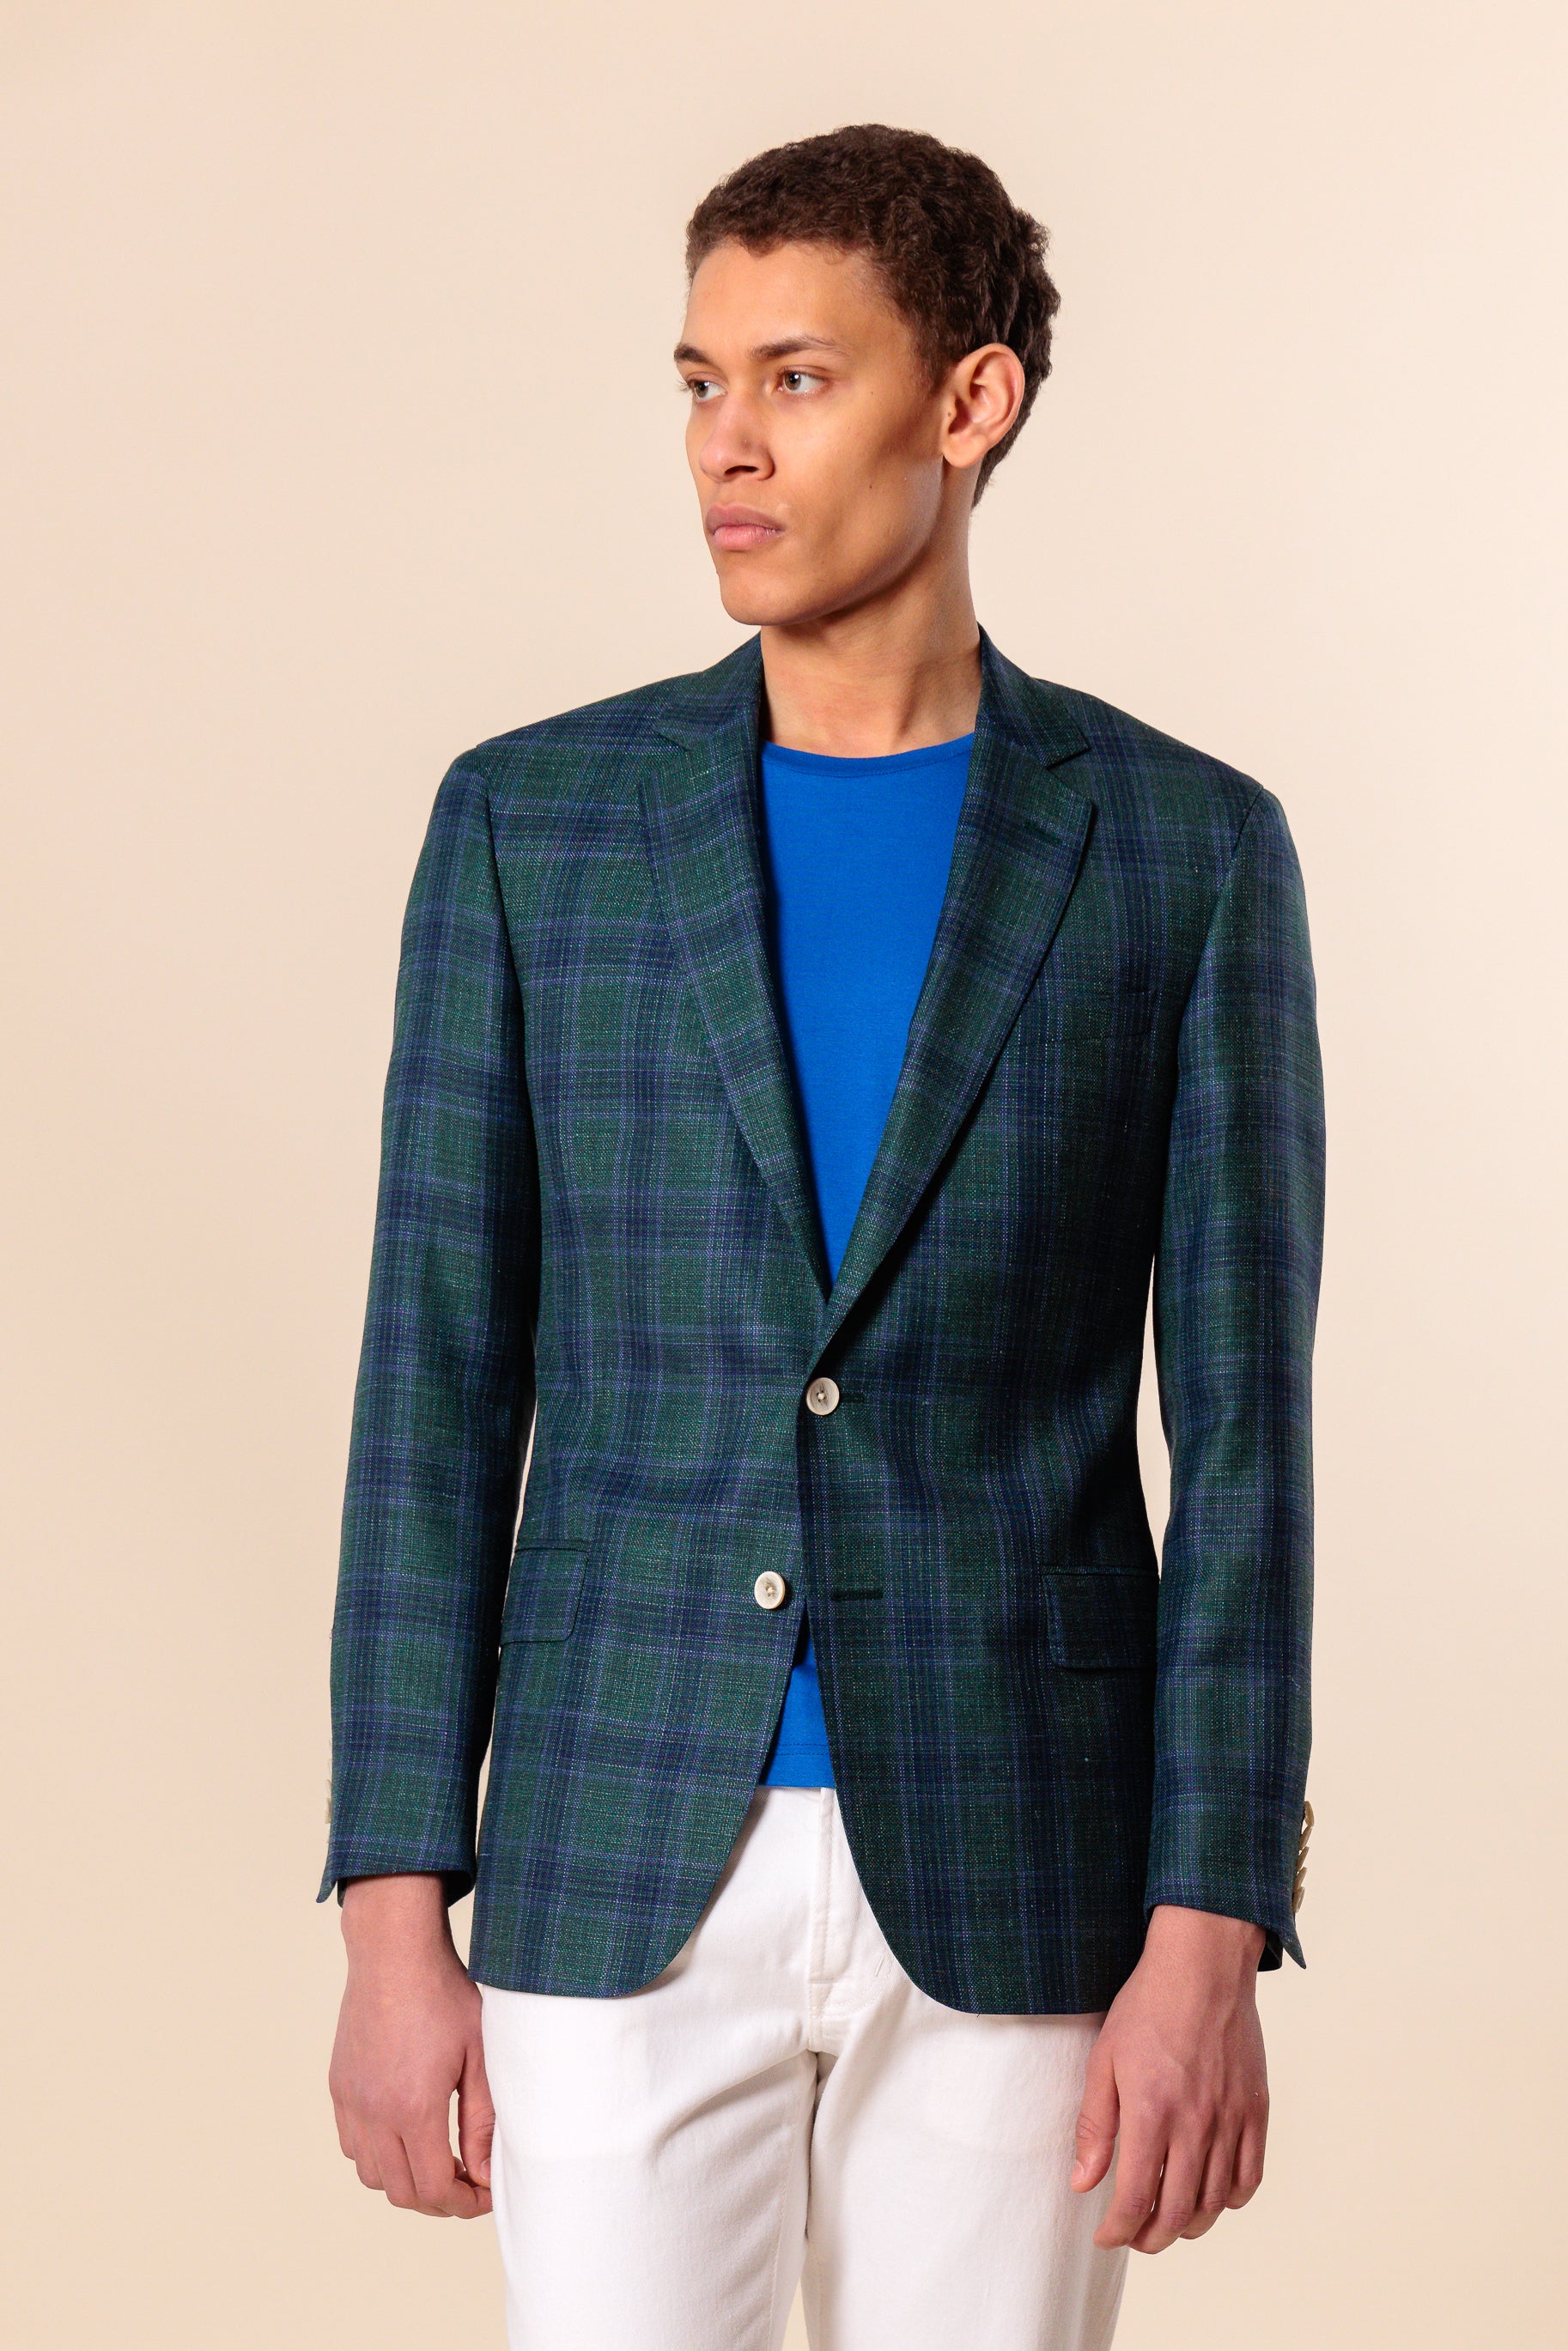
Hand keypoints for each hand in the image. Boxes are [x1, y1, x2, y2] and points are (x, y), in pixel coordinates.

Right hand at [329, 1874, 494, 2218]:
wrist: (394, 1953)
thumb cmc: (443, 1995)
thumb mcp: (479, 2055)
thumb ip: (482, 2120)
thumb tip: (484, 2173)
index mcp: (413, 2107)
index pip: (434, 2188)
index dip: (463, 2204)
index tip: (485, 2195)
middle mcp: (374, 2113)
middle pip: (401, 2192)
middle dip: (438, 2201)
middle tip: (466, 2184)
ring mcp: (351, 2101)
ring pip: (371, 2174)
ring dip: (405, 2181)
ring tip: (437, 2161)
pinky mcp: (338, 2087)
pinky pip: (352, 2145)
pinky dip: (377, 2156)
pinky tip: (405, 2135)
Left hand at [1070, 1903, 1267, 2253]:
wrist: (1203, 1968)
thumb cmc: (1147, 2008)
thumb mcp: (1104, 2060)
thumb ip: (1094, 2127)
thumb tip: (1083, 2183)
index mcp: (1151, 2112)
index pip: (1136, 2198)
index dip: (1118, 2229)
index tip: (1106, 2235)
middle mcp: (1195, 2124)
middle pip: (1178, 2212)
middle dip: (1151, 2237)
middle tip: (1134, 2236)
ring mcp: (1231, 2120)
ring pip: (1215, 2203)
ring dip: (1189, 2225)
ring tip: (1168, 2221)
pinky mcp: (1255, 2112)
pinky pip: (1249, 2178)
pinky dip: (1229, 2200)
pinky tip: (1209, 2195)